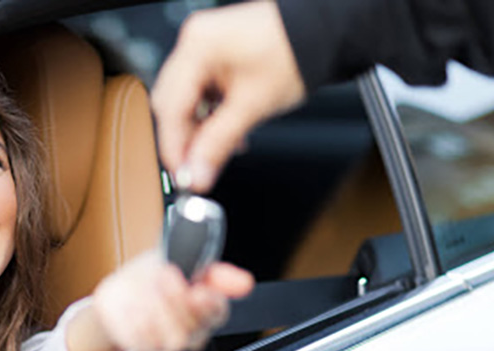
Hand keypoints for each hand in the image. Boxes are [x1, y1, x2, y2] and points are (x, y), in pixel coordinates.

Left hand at [66, 252, 253, 350]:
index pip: (219, 312)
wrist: (119, 293)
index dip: (210, 303)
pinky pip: (145, 339)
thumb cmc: (154, 276)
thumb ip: (213, 272)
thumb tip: (245, 283)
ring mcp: (167, 340)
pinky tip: (132, 304)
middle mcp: (191, 328)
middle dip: (179, 300)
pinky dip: (137, 317)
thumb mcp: (180, 260)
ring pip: (176, 339)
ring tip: (147, 290)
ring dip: (160, 310)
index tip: (198, 289)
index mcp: (206, 307)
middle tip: (165, 275)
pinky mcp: (143, 345)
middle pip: (196, 328)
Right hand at [151, 1, 305, 191]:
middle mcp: (194, 42)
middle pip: (172, 104)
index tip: (182, 175)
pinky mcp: (214, 54)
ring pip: (184, 100)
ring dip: (197, 129)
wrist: (323, 32)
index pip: (170, 107)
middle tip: (196, 170)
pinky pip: (199, 91)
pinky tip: (222, 132)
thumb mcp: (253, 106)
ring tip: (215, 153)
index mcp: (198, 46)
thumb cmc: (296, 52)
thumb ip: (218, 144)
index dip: (174, 147)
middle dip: (184, 140)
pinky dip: (208, 115)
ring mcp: (203, 46)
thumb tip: (197, 174)